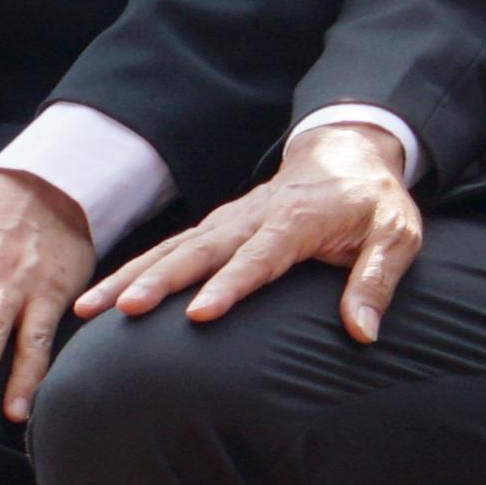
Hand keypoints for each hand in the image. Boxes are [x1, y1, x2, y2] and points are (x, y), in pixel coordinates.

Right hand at [86, 119, 425, 339]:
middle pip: (200, 250)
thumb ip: (376, 282)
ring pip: (173, 248)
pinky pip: (170, 249)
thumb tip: (362, 332)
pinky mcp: (216, 226)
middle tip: (125, 310)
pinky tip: (103, 297)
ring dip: (131, 276)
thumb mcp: (395, 237)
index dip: (230, 285)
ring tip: (89, 308)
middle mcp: (253, 216)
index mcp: (298, 219)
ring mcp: (229, 219)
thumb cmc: (373, 202)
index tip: (199, 313)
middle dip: (160, 281)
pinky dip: (134, 270)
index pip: (260, 256)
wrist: (347, 152)